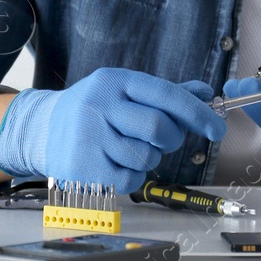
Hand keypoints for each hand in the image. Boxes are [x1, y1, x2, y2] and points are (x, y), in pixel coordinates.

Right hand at [0, 68, 225, 191]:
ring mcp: (90, 137)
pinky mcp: (84, 168)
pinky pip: (130, 178)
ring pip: (146, 157)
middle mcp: (100, 105)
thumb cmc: (94, 110)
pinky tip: (116, 163)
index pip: (166, 95)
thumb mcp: (124, 91)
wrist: (44, 129)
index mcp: (115, 81)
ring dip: (148, 158)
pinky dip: (132, 175)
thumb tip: (205, 94)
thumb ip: (165, 94)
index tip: (217, 128)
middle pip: (158, 128)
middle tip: (165, 141)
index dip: (197, 113)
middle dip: (171, 139)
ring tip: (129, 149)